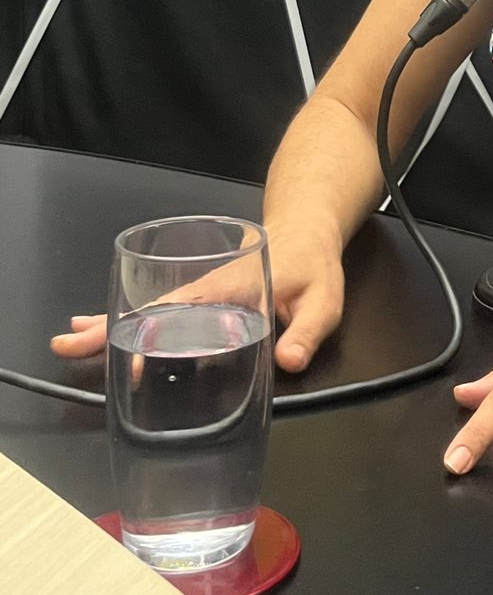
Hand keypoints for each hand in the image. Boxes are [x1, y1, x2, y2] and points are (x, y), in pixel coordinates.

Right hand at [49, 222, 344, 373]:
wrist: (305, 230)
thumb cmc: (313, 264)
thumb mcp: (322, 300)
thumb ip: (307, 331)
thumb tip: (288, 361)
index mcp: (228, 288)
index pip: (183, 313)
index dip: (154, 337)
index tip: (130, 364)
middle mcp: (205, 289)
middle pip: (151, 310)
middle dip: (110, 327)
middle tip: (68, 345)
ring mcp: (199, 292)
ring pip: (149, 309)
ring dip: (110, 323)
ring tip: (70, 339)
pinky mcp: (201, 297)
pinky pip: (160, 310)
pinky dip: (131, 321)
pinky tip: (108, 331)